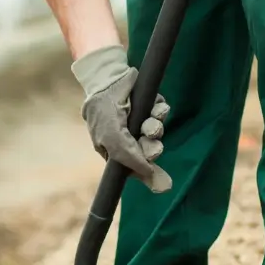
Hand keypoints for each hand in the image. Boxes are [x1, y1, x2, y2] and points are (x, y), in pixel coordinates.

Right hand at [71, 45, 172, 193]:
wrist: (105, 77)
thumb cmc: (103, 111)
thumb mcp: (114, 140)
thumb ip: (133, 162)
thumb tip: (160, 187)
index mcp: (114, 146)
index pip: (133, 165)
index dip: (145, 168)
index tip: (156, 173)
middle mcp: (128, 134)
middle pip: (148, 148)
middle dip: (153, 148)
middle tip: (154, 146)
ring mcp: (139, 118)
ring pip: (156, 130)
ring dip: (156, 128)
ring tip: (152, 122)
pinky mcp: (149, 104)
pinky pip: (161, 112)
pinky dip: (161, 111)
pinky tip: (157, 107)